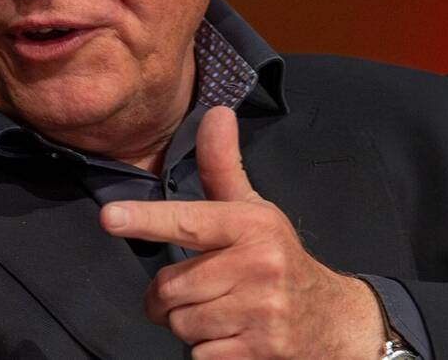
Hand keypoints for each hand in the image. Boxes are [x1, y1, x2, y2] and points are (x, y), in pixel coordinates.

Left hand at [99, 106, 384, 358]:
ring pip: (180, 323)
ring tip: (223, 314)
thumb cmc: (281, 262)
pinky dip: (207, 353)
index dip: (145, 220)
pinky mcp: (260, 354)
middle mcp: (258, 267)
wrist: (338, 325)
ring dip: (190, 325)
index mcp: (251, 226)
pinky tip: (234, 339)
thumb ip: (222, 168)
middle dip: (172, 297)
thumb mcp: (255, 212)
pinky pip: (198, 356)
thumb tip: (215, 113)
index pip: (188, 221)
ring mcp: (262, 314)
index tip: (109, 217)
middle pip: (169, 287)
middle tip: (203, 292)